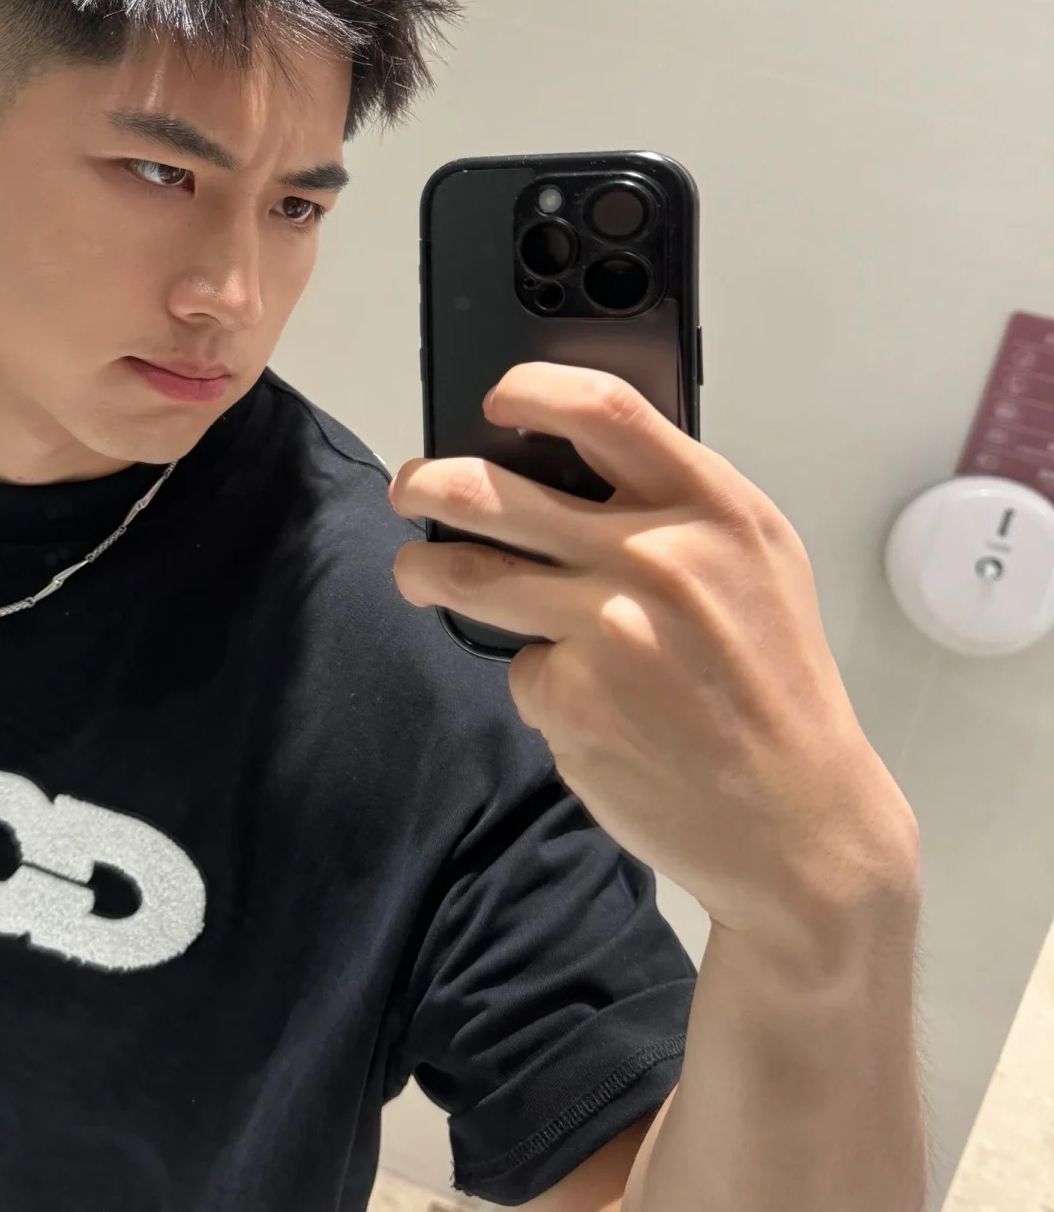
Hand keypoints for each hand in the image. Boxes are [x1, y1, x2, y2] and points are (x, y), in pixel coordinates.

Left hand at [388, 363, 917, 953]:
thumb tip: (561, 457)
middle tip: (412, 487)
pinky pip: (519, 668)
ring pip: (469, 574)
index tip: (496, 402)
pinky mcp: (571, 701)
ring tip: (418, 573)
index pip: (603, 410)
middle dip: (427, 483)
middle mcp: (656, 558)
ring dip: (424, 569)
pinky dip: (538, 678)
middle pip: (492, 491)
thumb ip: (676, 504)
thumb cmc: (774, 679)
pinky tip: (583, 702)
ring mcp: (607, 630)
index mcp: (713, 508)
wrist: (799, 820)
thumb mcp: (757, 561)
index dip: (530, 390)